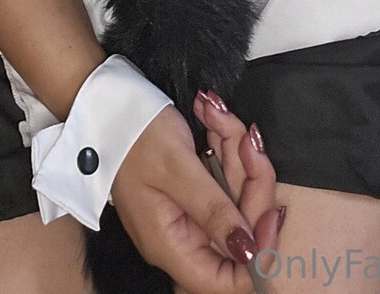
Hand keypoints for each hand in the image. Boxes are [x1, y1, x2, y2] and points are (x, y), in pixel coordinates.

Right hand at [111, 94, 280, 292]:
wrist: (108, 104)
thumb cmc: (133, 136)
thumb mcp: (176, 169)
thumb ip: (214, 211)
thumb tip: (249, 253)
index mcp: (174, 246)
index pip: (230, 280)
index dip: (260, 252)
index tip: (271, 211)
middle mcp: (185, 236)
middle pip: (243, 230)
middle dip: (253, 180)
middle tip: (246, 139)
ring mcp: (192, 211)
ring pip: (239, 194)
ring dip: (237, 150)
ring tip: (216, 116)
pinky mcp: (196, 187)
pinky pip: (226, 175)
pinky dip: (226, 145)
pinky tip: (212, 119)